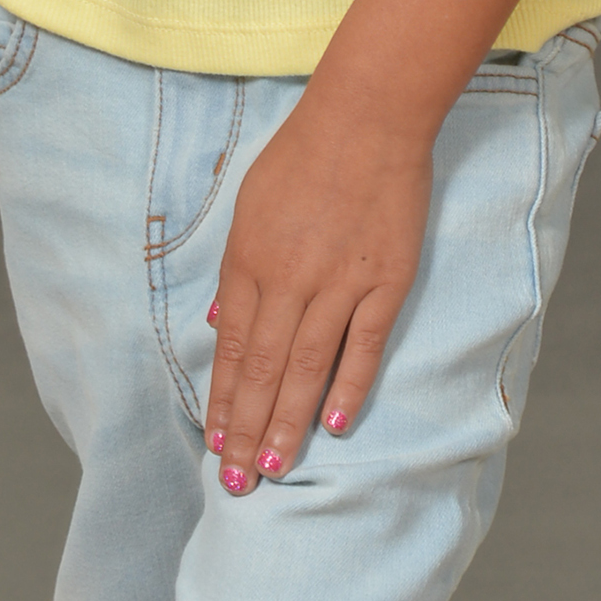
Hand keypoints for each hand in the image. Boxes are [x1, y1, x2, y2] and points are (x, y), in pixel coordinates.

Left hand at [204, 93, 429, 492]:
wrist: (368, 117)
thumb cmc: (304, 154)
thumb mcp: (250, 204)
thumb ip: (237, 269)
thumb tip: (222, 324)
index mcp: (248, 260)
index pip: (230, 350)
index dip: (221, 402)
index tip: (214, 444)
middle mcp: (288, 279)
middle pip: (262, 370)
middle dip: (246, 430)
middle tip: (236, 482)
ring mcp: (339, 284)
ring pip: (307, 368)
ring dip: (287, 422)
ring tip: (274, 468)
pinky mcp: (385, 281)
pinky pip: (363, 346)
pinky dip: (348, 388)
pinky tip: (333, 426)